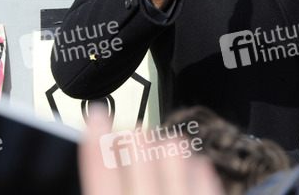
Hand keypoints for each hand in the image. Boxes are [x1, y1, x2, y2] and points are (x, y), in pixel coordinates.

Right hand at [79, 110, 224, 194]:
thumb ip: (104, 185)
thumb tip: (101, 160)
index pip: (100, 168)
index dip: (95, 136)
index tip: (97, 114)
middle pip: (140, 145)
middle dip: (133, 140)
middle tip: (130, 147)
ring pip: (175, 147)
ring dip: (165, 148)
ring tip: (159, 163)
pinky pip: (204, 168)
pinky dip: (193, 167)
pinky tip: (187, 175)